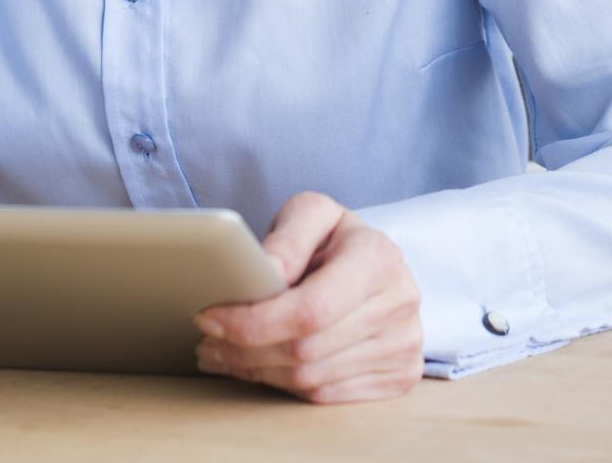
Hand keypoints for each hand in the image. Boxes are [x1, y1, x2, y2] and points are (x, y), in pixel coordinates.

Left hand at [192, 192, 422, 403]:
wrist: (382, 266)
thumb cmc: (337, 240)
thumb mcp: (312, 216)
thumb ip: (288, 237)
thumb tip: (265, 273)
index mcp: (379, 259)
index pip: (309, 310)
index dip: (253, 322)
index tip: (209, 318)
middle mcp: (400, 304)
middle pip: (304, 350)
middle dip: (243, 350)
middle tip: (207, 341)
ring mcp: (404, 346)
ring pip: (310, 378)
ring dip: (256, 371)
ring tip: (222, 353)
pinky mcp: (400, 375)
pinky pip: (326, 395)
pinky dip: (283, 385)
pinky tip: (259, 366)